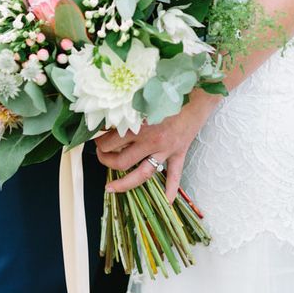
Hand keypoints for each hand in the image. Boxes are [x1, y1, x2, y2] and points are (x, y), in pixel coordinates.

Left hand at [95, 89, 219, 201]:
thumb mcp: (144, 98)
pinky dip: (171, 189)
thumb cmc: (169, 90)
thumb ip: (127, 110)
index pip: (111, 141)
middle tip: (101, 156)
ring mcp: (166, 150)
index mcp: (140, 126)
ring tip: (110, 187)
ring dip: (124, 183)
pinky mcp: (179, 152)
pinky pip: (175, 175)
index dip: (99, 142)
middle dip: (106, 161)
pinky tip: (167, 201)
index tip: (96, 138)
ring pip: (142, 175)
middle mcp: (151, 141)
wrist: (198, 93)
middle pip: (121, 161)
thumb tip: (107, 118)